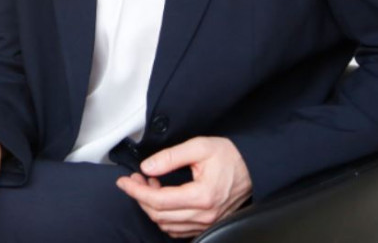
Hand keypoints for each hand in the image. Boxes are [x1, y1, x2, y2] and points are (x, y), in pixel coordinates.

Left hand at [116, 136, 251, 238]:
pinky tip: (161, 198)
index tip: (124, 182)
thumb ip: (170, 157)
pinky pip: (179, 229)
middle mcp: (205, 214)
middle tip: (135, 179)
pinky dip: (164, 216)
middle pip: (159, 215)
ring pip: (167, 225)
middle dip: (140, 197)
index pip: (158, 200)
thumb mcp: (199, 147)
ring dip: (151, 207)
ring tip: (149, 184)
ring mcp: (207, 222)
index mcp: (202, 196)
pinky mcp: (208, 224)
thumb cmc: (230, 155)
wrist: (253, 166)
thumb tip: (147, 167)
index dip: (136, 191)